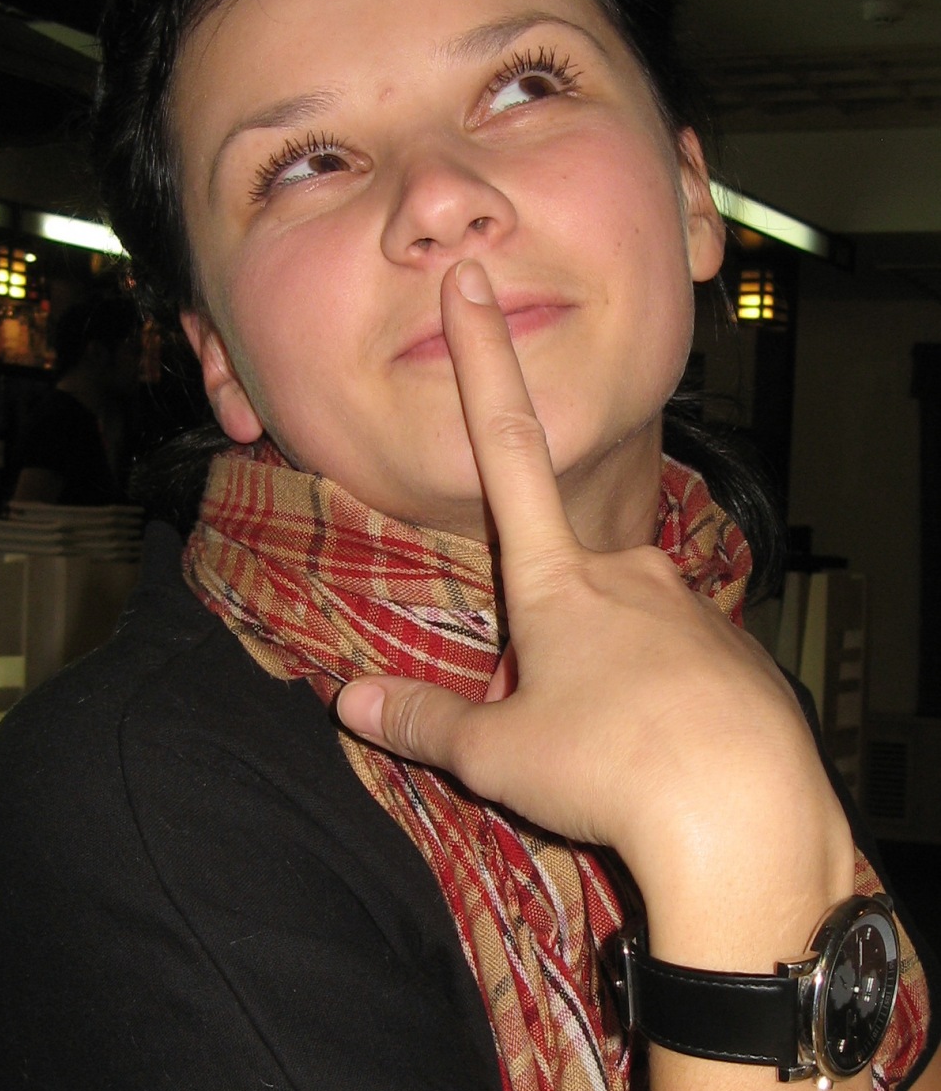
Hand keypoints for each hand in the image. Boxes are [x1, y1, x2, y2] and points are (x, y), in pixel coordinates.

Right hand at [337, 259, 849, 937]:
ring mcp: (688, 608)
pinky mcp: (735, 653)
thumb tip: (348, 700)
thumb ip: (423, 721)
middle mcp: (627, 573)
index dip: (485, 362)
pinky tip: (657, 757)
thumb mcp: (495, 755)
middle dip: (547, 646)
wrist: (741, 807)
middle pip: (565, 582)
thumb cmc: (607, 769)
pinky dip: (658, 704)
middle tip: (553, 728)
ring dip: (603, 680)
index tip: (473, 282)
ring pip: (624, 631)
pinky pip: (678, 667)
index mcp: (557, 580)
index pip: (507, 446)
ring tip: (606, 756)